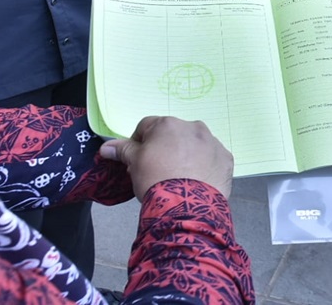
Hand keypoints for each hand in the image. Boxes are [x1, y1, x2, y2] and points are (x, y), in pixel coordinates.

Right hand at [99, 116, 233, 197]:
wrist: (187, 206)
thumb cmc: (156, 180)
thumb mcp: (134, 164)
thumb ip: (122, 150)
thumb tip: (106, 147)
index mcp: (167, 124)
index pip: (146, 127)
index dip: (139, 143)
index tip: (139, 160)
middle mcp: (193, 127)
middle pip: (173, 134)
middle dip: (165, 148)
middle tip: (159, 171)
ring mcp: (212, 142)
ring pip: (195, 144)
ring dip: (187, 155)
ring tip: (180, 178)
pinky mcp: (226, 158)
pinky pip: (212, 158)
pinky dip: (205, 166)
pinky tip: (197, 182)